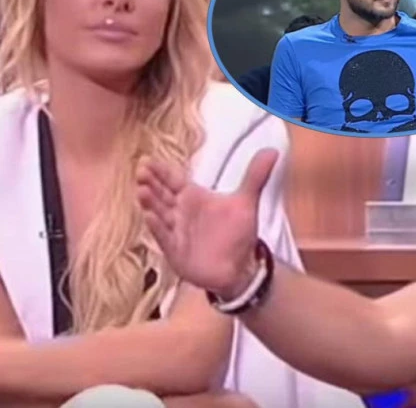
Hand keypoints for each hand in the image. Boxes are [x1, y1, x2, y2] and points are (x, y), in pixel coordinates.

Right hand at [136, 149, 278, 298]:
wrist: (239, 266)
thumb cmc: (237, 232)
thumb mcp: (246, 202)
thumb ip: (255, 176)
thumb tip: (272, 151)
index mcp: (193, 197)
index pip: (173, 179)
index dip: (161, 170)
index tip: (148, 159)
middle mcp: (180, 212)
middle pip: (162, 193)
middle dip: (151, 182)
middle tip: (142, 170)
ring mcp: (175, 231)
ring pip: (160, 213)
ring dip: (150, 202)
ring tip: (142, 189)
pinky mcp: (176, 250)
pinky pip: (164, 238)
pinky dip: (157, 228)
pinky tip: (150, 217)